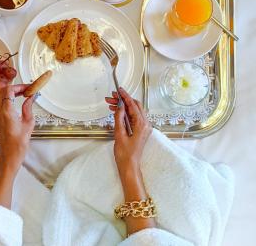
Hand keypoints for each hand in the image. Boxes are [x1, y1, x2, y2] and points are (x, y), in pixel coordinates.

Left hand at [0, 84, 34, 173]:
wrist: (8, 157)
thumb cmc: (18, 145)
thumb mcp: (28, 124)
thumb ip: (28, 107)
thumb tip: (31, 98)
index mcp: (6, 112)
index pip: (9, 90)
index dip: (19, 86)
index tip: (28, 88)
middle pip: (3, 91)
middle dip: (15, 87)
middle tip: (26, 89)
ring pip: (0, 96)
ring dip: (11, 93)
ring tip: (23, 94)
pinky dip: (7, 99)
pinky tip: (16, 101)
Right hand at [105, 88, 155, 233]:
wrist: (129, 167)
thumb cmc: (124, 154)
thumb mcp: (119, 134)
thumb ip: (119, 118)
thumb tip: (119, 105)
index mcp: (141, 124)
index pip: (133, 105)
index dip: (125, 96)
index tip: (118, 89)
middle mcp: (145, 124)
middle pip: (135, 106)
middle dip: (123, 100)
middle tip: (111, 97)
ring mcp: (144, 127)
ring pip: (134, 111)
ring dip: (123, 106)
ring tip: (110, 103)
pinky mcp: (141, 131)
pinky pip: (133, 117)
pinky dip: (125, 112)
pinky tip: (116, 111)